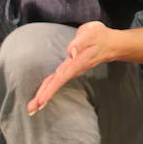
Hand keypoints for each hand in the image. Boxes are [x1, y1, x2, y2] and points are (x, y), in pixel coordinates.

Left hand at [26, 21, 142, 114]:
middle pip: (55, 85)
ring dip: (43, 96)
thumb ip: (80, 42)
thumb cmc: (99, 36)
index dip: (51, 89)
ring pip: (55, 84)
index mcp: (77, 62)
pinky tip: (41, 98)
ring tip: (32, 108)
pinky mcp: (70, 70)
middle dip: (43, 97)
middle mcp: (73, 69)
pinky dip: (48, 89)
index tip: (42, 100)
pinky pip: (56, 81)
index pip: (61, 78)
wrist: (111, 44)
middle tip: (31, 110)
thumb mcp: (91, 33)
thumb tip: (70, 52)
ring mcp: (71, 71)